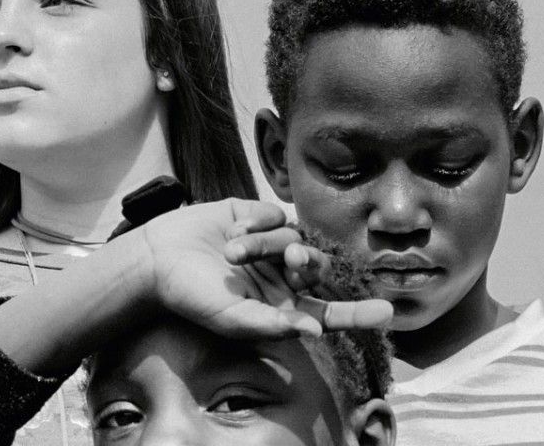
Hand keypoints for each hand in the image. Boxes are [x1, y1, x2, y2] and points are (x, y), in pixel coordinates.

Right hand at [141, 199, 391, 338]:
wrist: (156, 257)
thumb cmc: (190, 296)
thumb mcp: (231, 317)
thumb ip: (272, 324)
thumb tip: (314, 330)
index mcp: (279, 306)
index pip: (327, 311)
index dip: (357, 312)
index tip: (388, 312)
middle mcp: (279, 276)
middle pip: (319, 267)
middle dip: (311, 262)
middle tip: (292, 260)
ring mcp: (269, 245)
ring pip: (295, 237)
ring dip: (267, 243)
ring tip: (232, 252)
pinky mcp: (256, 216)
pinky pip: (276, 214)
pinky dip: (257, 221)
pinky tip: (233, 228)